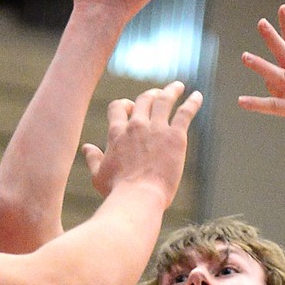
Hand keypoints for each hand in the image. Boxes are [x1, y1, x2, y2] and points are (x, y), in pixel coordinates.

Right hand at [85, 83, 199, 209]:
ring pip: (164, 100)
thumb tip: (86, 147)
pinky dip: (192, 102)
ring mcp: (156, 129)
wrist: (137, 197)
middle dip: (150, 95)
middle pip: (143, 100)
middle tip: (157, 94)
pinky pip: (185, 112)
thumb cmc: (116, 191)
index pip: (118, 108)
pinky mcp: (175, 136)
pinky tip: (198, 96)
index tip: (129, 106)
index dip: (123, 104)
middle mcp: (136, 126)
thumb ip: (93, 159)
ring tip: (177, 87)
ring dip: (171, 91)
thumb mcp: (98, 175)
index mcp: (117, 134)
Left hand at [238, 5, 284, 169]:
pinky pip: (275, 106)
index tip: (282, 9)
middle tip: (261, 23)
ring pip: (280, 77)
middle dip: (274, 38)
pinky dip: (257, 103)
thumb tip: (266, 78)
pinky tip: (241, 101)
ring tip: (244, 56)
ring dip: (261, 66)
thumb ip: (283, 89)